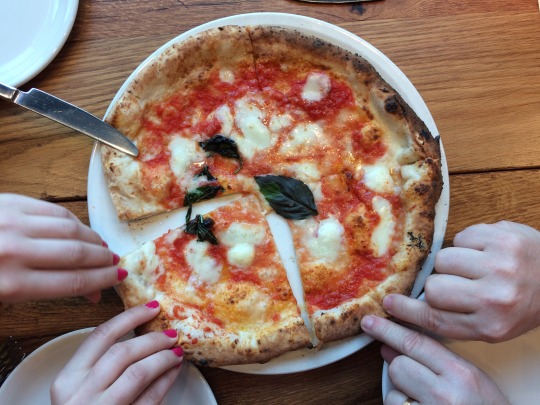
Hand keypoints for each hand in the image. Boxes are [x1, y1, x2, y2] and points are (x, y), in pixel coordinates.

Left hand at [0, 193, 125, 302]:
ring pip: (70, 228)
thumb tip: (93, 293)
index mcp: (11, 284)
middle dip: (103, 259)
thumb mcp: (5, 297)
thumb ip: (47, 293)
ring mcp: (13, 222)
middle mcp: (14, 251)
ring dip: (92, 238)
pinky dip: (74, 221)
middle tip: (115, 262)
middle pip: (77, 253)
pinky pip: (55, 210)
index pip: (73, 282)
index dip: (103, 279)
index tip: (119, 277)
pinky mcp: (11, 202)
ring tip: (101, 246)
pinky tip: (80, 230)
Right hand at [51, 301, 182, 404]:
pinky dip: (166, 381)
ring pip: (138, 372)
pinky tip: (175, 372)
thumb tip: (137, 333)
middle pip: (123, 351)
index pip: (101, 336)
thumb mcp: (77, 391)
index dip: (130, 317)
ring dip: (163, 357)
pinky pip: (150, 398)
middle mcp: (79, 394)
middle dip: (153, 338)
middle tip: (172, 332)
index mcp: (67, 379)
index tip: (153, 307)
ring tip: (177, 350)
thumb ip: (97, 366)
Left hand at [361, 315, 509, 404]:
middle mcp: (445, 393)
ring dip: (400, 393)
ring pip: (393, 392)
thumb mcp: (473, 378)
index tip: (371, 322)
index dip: (388, 330)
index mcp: (461, 373)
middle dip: (399, 366)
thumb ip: (438, 358)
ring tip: (420, 398)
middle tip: (401, 365)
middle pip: (399, 365)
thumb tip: (393, 346)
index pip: (416, 343)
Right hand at [383, 221, 539, 341]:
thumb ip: (456, 320)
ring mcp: (499, 265)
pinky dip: (468, 244)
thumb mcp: (494, 326)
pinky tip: (485, 251)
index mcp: (491, 326)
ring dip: (452, 262)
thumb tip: (411, 306)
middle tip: (456, 283)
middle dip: (439, 284)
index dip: (407, 311)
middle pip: (434, 288)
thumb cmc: (524, 304)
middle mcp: (495, 297)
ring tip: (473, 265)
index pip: (436, 320)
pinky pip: (460, 237)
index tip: (389, 303)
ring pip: (443, 259)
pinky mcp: (502, 238)